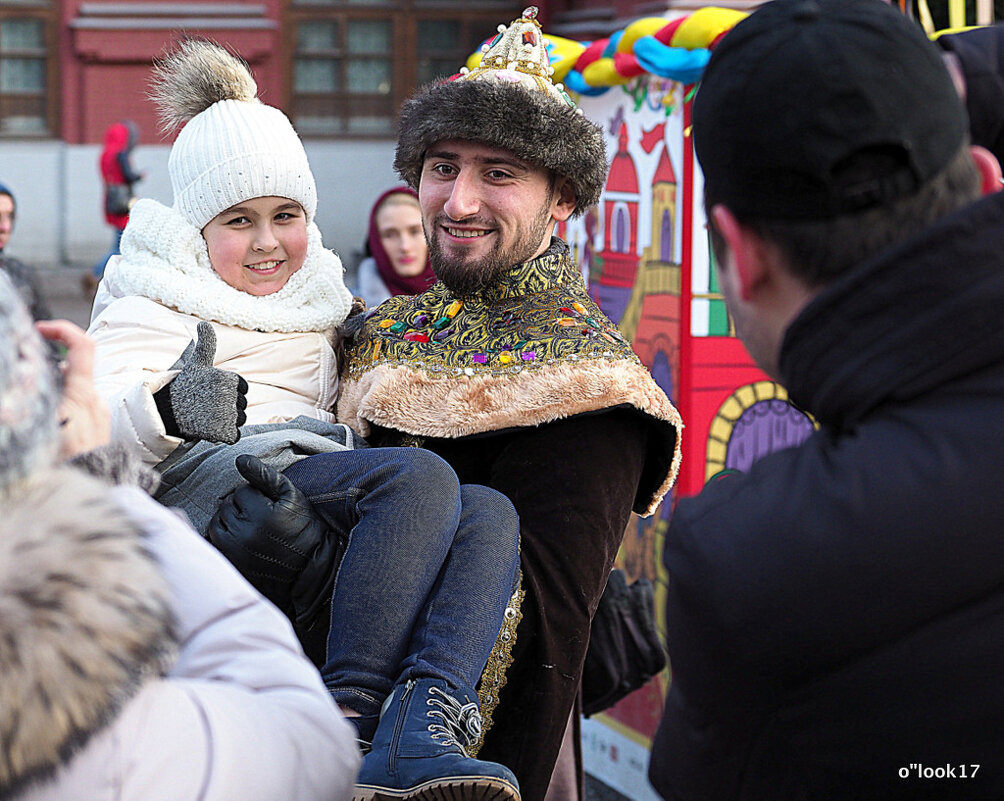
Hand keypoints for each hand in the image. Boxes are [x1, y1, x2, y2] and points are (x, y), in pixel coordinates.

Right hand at [35, 319, 110, 459]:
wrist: (94, 493)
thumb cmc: (65, 465)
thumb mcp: (39, 426)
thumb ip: (30, 399)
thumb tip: (24, 383)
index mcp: (82, 394)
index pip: (82, 346)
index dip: (62, 330)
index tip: (40, 329)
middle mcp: (96, 402)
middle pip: (71, 371)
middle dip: (45, 372)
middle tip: (24, 380)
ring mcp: (99, 418)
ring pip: (72, 393)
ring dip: (51, 394)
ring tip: (31, 410)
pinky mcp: (98, 433)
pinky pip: (78, 412)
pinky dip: (60, 410)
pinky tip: (46, 427)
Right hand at [154, 321, 247, 443]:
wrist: (169, 412)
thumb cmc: (187, 386)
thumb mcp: (198, 363)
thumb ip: (207, 344)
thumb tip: (203, 323)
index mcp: (229, 378)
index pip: (242, 388)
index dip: (230, 391)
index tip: (212, 391)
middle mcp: (230, 396)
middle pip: (242, 405)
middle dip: (228, 407)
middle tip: (207, 404)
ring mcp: (227, 415)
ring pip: (239, 420)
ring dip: (227, 421)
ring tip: (207, 415)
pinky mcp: (224, 432)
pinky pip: (235, 435)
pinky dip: (225, 434)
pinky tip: (210, 427)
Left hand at [208, 455, 345, 625]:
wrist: (310, 568)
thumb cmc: (304, 528)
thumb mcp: (291, 497)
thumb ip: (265, 476)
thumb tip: (240, 459)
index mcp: (260, 514)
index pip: (242, 491)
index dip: (257, 495)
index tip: (271, 506)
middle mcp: (244, 533)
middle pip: (227, 506)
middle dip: (241, 507)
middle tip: (261, 517)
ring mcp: (235, 551)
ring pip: (217, 523)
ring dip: (229, 521)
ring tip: (250, 527)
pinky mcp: (231, 564)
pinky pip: (214, 542)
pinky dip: (223, 537)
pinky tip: (239, 538)